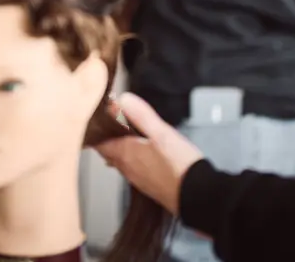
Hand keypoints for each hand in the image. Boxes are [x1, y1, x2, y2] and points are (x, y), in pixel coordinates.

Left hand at [96, 93, 203, 214]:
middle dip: (109, 138)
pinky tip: (144, 153)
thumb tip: (122, 99)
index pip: (99, 144)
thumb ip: (141, 115)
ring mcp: (138, 180)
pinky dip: (133, 159)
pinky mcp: (150, 186)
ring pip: (122, 161)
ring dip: (121, 149)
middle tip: (112, 123)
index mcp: (125, 154)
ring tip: (127, 136)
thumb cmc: (179, 164)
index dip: (97, 131)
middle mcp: (127, 169)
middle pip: (109, 153)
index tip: (98, 120)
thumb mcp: (161, 133)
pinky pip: (134, 169)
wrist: (198, 195)